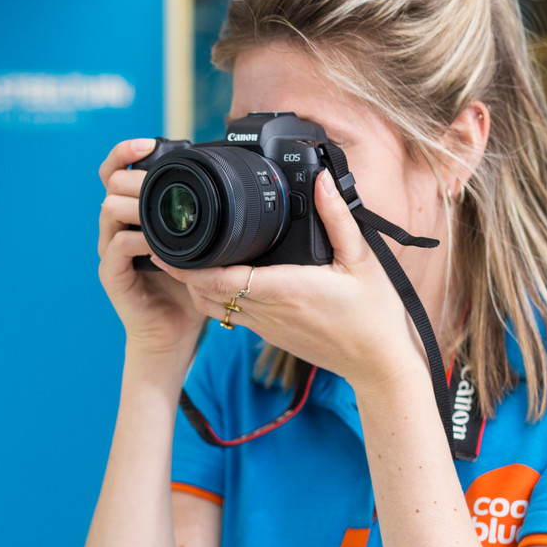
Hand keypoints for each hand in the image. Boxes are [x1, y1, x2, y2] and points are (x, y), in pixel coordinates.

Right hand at [98, 139, 206, 362]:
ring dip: (137, 206)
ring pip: (108, 210)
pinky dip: (138, 241)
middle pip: (109, 184)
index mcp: (134, 216)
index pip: (116, 172)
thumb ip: (204, 217)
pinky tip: (158, 245)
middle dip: (134, 176)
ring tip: (163, 211)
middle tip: (159, 179)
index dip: (125, 152)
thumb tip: (231, 184)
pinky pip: (116, 247)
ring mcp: (109, 250)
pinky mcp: (111, 274)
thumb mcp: (200, 244)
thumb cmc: (187, 287)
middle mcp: (116, 228)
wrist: (174, 332)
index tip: (149, 143)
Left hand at [150, 169, 430, 390]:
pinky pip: (231, 317)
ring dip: (196, 287)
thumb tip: (321, 180)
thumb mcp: (361, 259)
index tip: (171, 246)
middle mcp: (268, 312)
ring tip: (186, 259)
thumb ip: (337, 217)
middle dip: (182, 272)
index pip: (220, 280)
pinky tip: (220, 279)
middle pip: (205, 294)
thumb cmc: (373, 315)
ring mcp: (267, 327)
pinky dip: (215, 298)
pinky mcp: (271, 336)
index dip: (189, 266)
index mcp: (284, 289)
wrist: (379, 365)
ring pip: (213, 309)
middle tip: (167, 244)